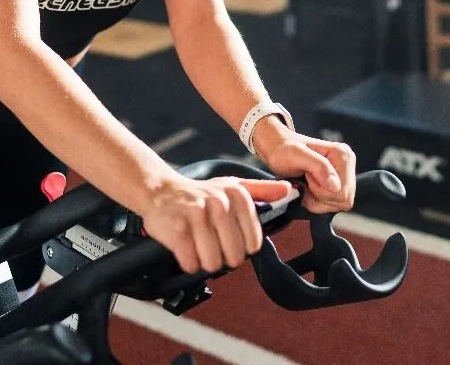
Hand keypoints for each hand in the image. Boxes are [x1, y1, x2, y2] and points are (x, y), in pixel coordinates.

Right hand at [139, 175, 295, 275]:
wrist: (161, 190)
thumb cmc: (200, 194)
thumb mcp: (232, 187)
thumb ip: (261, 191)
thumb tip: (288, 190)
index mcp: (237, 194)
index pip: (252, 243)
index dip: (241, 248)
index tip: (229, 238)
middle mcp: (218, 202)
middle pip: (233, 257)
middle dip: (221, 256)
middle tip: (211, 241)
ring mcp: (196, 214)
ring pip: (212, 263)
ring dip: (204, 260)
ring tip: (197, 243)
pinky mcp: (177, 229)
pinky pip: (191, 263)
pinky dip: (188, 261)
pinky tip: (184, 246)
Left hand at [258, 129, 355, 214]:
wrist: (278, 149)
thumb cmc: (284, 150)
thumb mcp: (296, 154)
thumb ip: (318, 167)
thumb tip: (336, 186)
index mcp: (342, 154)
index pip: (342, 191)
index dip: (321, 190)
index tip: (306, 176)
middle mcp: (348, 163)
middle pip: (343, 199)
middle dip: (319, 196)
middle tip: (305, 181)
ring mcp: (345, 174)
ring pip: (339, 204)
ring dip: (318, 200)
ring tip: (306, 184)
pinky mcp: (339, 184)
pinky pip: (334, 205)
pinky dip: (319, 202)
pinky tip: (309, 189)